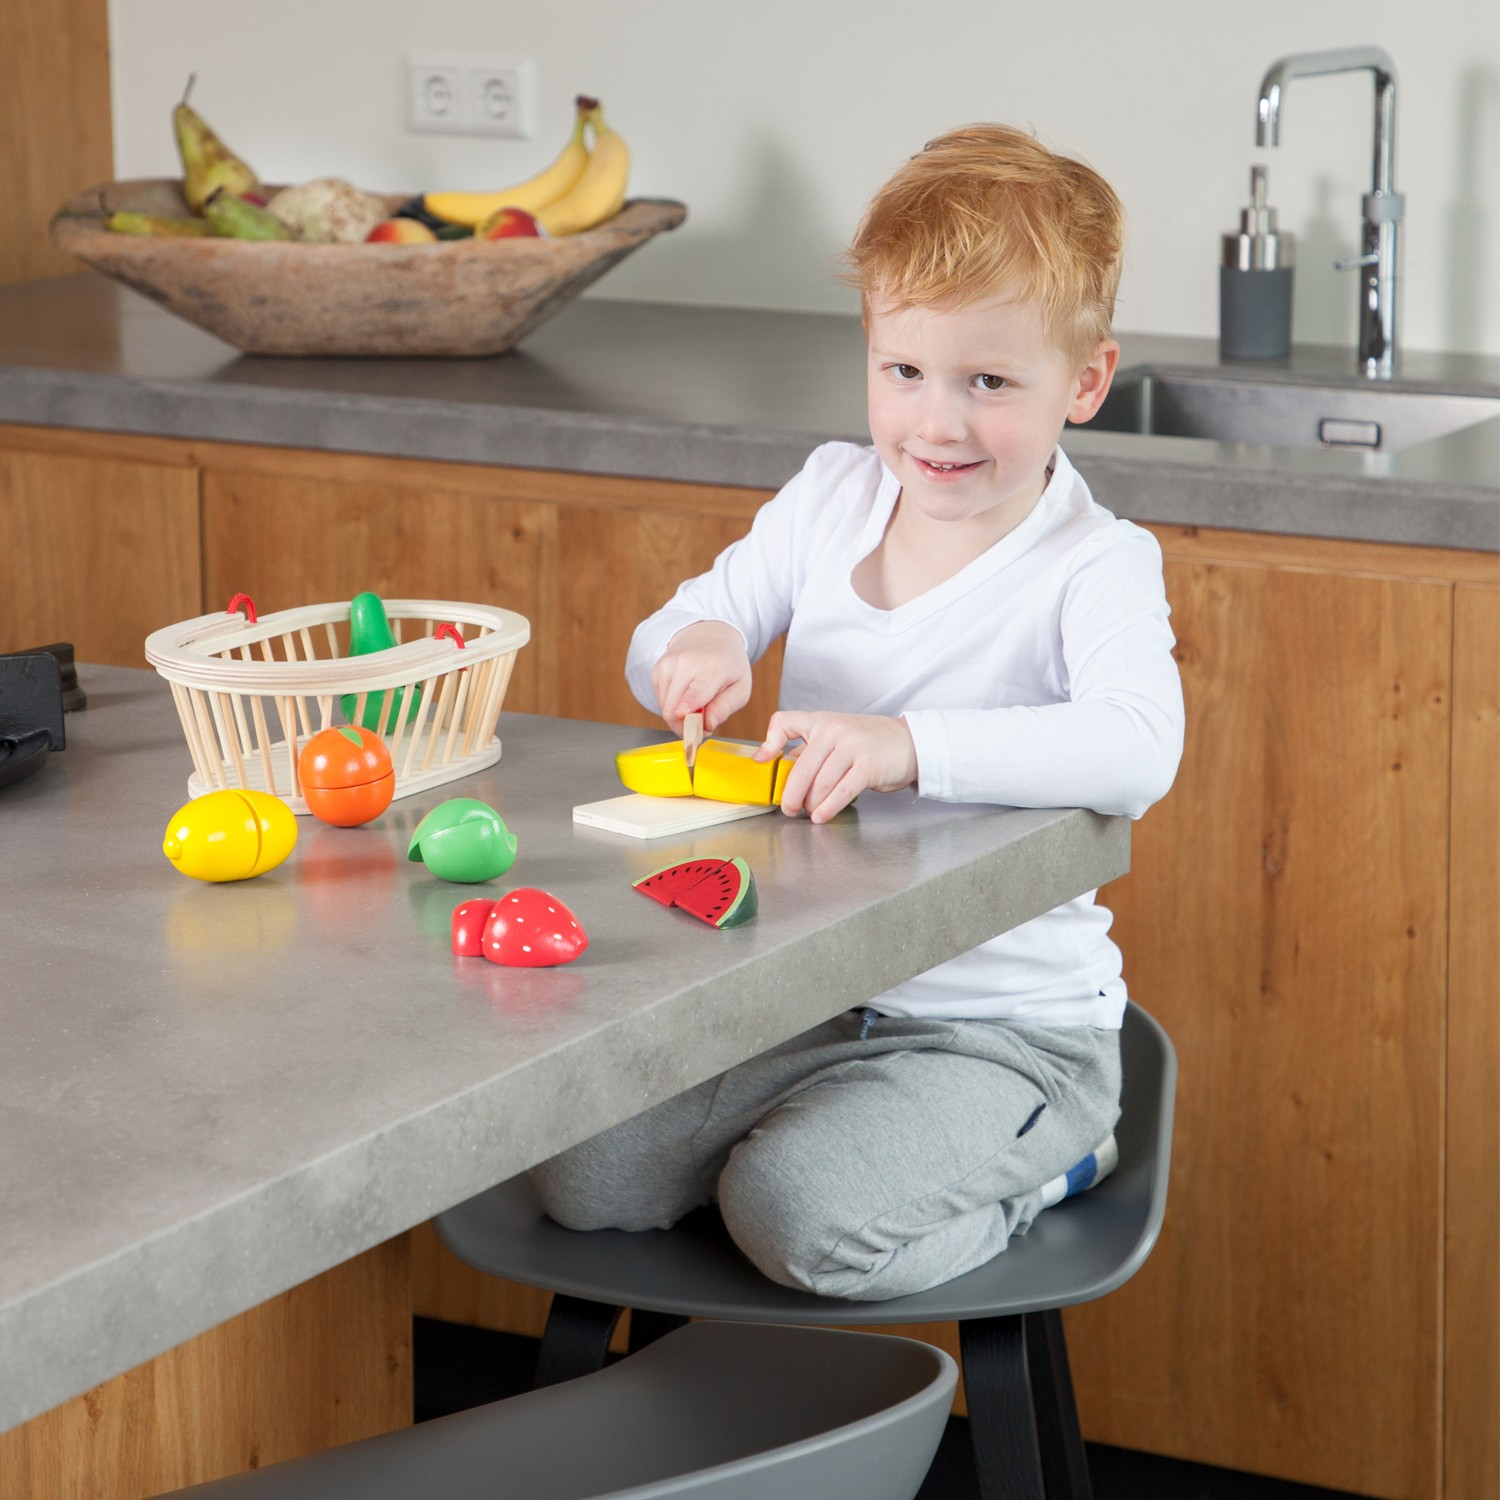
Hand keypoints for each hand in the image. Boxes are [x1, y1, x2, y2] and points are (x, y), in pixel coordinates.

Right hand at [651, 621, 752, 734]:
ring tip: (697, 706)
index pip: (698, 688)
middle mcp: (687, 663)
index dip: (689, 703)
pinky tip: (685, 695)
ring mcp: (669, 665)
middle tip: (702, 725)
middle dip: (686, 726)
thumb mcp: (740, 688)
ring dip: (679, 717)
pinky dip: (672, 705)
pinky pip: (660, 701)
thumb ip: (725, 708)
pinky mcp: (658, 669)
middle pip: (674, 708)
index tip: (682, 713)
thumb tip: (708, 725)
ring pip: (665, 708)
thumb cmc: (728, 666)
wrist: (709, 636)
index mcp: (713, 667)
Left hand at [757, 711, 917, 823]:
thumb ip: (811, 749)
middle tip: (789, 809)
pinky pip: (841, 792)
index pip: (786, 722)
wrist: (909, 743)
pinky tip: (822, 816)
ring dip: (811, 804)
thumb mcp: (837, 736)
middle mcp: (835, 731)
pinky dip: (828, 808)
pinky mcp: (868, 766)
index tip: (763, 761)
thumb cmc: (869, 743)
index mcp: (822, 721)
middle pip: (801, 768)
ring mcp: (852, 747)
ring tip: (810, 813)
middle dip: (791, 794)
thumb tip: (779, 764)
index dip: (770, 742)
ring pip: (820, 783)